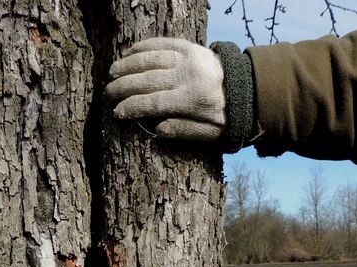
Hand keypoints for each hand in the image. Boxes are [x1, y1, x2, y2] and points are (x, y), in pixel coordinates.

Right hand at [106, 38, 226, 141]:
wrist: (248, 88)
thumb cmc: (225, 116)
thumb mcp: (210, 133)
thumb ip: (184, 131)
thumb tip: (157, 130)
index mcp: (192, 100)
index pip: (154, 103)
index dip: (132, 107)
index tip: (117, 112)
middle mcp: (188, 75)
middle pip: (147, 79)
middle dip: (124, 86)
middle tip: (108, 93)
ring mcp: (188, 57)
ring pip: (151, 58)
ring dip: (128, 65)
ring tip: (112, 73)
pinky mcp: (189, 46)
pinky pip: (162, 43)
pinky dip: (143, 47)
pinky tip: (129, 54)